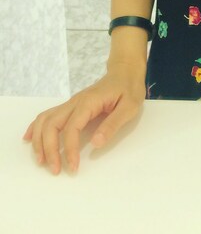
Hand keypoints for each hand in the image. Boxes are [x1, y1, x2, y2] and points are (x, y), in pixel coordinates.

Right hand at [22, 63, 145, 174]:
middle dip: (49, 149)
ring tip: (42, 161)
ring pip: (45, 120)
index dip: (70, 150)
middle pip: (51, 125)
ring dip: (39, 141)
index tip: (73, 167)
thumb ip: (113, 124)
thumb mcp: (129, 107)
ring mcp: (71, 103)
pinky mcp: (71, 106)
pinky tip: (29, 139)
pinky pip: (47, 115)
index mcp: (89, 102)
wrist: (126, 72)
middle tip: (55, 170)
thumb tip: (96, 143)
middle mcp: (75, 102)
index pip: (71, 128)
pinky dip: (35, 128)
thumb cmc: (129, 89)